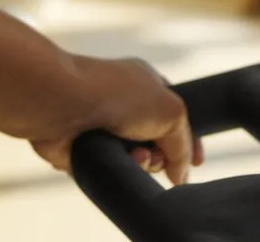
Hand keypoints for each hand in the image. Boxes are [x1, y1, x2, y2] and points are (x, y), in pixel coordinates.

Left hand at [30, 54, 200, 184]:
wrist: (63, 103)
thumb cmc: (114, 94)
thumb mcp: (171, 111)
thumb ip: (183, 144)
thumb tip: (180, 173)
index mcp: (147, 85)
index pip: (175, 116)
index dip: (188, 140)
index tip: (197, 162)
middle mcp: (125, 106)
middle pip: (158, 144)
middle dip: (161, 154)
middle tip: (153, 151)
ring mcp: (105, 129)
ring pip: (136, 161)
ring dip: (141, 163)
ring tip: (134, 154)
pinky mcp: (88, 150)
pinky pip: (113, 171)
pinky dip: (118, 170)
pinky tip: (115, 160)